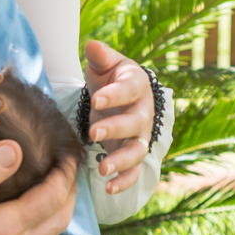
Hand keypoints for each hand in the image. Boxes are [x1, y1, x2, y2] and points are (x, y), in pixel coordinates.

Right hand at [0, 139, 77, 234]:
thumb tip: (16, 149)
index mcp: (2, 232)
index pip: (51, 200)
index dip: (65, 174)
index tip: (69, 150)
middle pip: (58, 220)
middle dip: (70, 190)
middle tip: (68, 162)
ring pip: (45, 232)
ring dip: (56, 205)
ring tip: (53, 176)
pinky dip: (39, 215)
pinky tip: (25, 198)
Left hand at [83, 39, 154, 195]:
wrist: (121, 95)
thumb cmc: (110, 76)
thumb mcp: (105, 64)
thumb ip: (99, 56)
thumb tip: (91, 45)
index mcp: (137, 85)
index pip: (129, 89)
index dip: (115, 94)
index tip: (97, 98)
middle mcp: (143, 112)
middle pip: (135, 123)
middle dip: (115, 128)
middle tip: (94, 132)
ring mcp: (141, 135)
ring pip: (137, 151)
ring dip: (122, 161)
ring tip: (103, 169)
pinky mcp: (134, 154)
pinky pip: (135, 171)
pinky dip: (125, 181)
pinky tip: (109, 188)